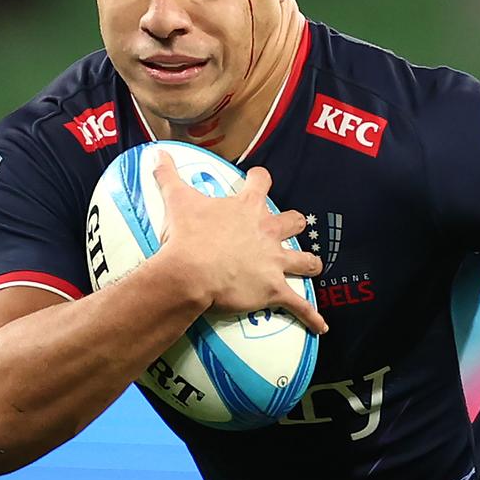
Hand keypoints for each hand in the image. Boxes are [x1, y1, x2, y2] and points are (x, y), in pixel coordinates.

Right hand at [153, 152, 325, 333]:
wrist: (191, 271)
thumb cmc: (187, 236)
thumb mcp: (177, 200)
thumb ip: (169, 175)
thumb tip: (157, 151)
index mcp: (248, 208)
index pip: (262, 182)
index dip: (259, 179)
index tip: (256, 179)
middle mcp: (267, 232)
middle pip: (294, 222)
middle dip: (293, 224)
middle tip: (289, 227)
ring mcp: (274, 261)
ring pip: (305, 261)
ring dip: (309, 264)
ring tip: (312, 268)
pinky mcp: (274, 289)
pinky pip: (299, 305)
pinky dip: (312, 317)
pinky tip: (322, 327)